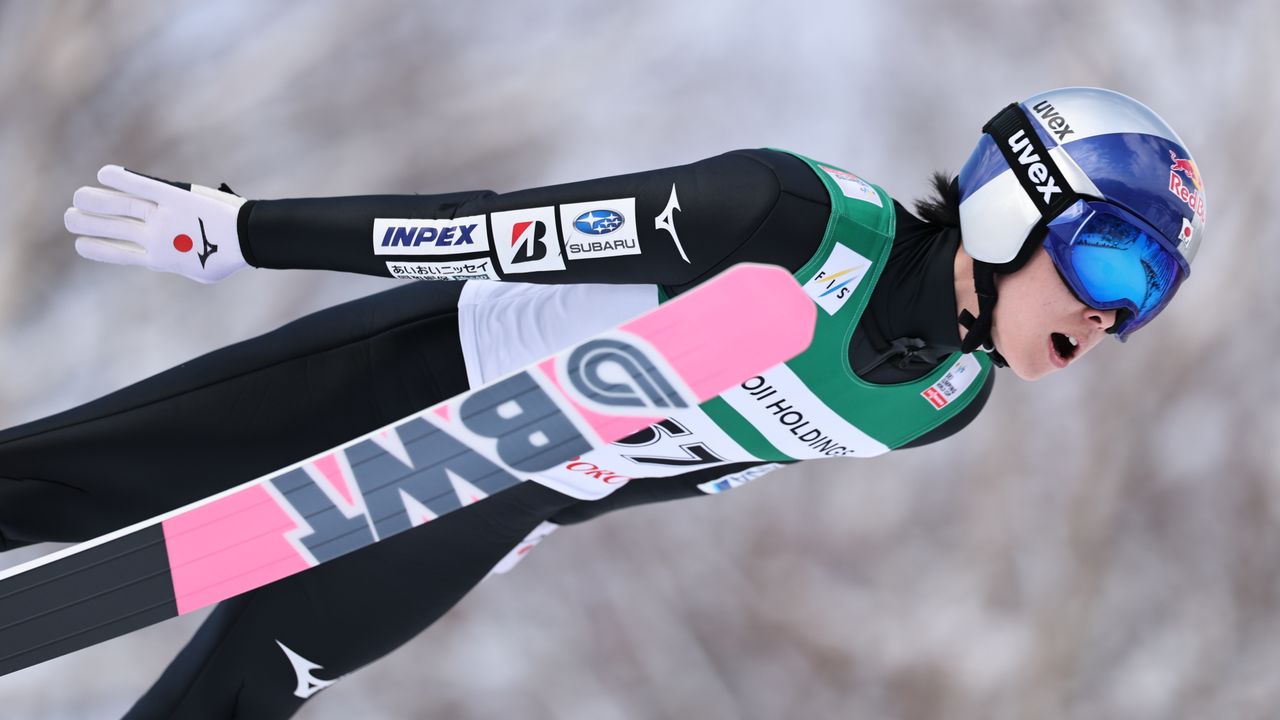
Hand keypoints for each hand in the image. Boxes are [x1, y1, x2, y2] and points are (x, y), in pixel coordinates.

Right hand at [65, 165, 248, 282]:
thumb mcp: (202, 271)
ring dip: (96, 202)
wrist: (247, 239)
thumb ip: (183, 261)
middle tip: (69, 217)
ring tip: (77, 199)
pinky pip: (142, 185)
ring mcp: (163, 215)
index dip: (97, 248)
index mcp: (159, 259)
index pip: (119, 253)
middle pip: (112, 228)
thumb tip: (180, 256)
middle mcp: (155, 237)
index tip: (79, 244)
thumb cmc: (229, 257)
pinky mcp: (174, 195)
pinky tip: (104, 173)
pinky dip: (122, 178)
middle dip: (87, 223)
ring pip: (120, 207)